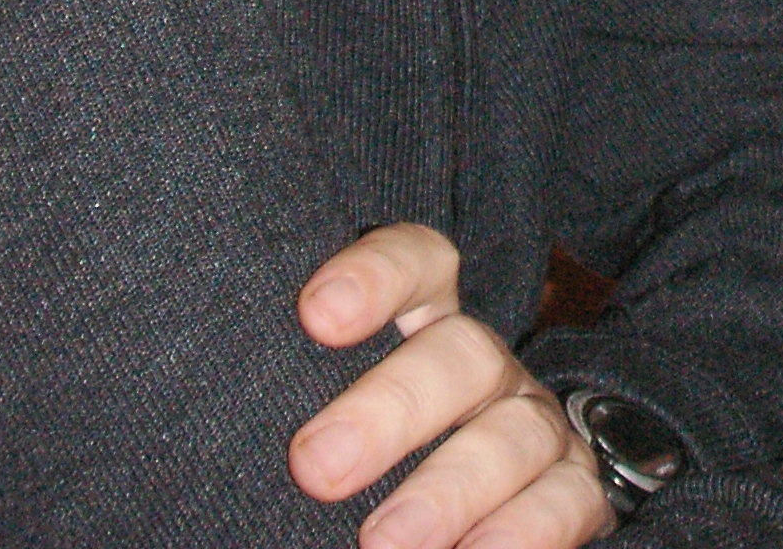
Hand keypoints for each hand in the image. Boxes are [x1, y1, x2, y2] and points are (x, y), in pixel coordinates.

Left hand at [290, 224, 613, 548]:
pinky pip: (565, 500)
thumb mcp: (329, 407)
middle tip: (316, 466)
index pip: (418, 262)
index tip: (316, 315)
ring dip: (449, 487)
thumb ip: (290, 398)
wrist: (487, 500)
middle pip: (458, 353)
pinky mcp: (578, 488)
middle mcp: (484, 364)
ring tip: (385, 541)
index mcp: (425, 321)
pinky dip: (523, 530)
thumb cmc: (370, 451)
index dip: (376, 276)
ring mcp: (534, 424)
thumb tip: (204, 441)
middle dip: (390, 408)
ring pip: (512, 432)